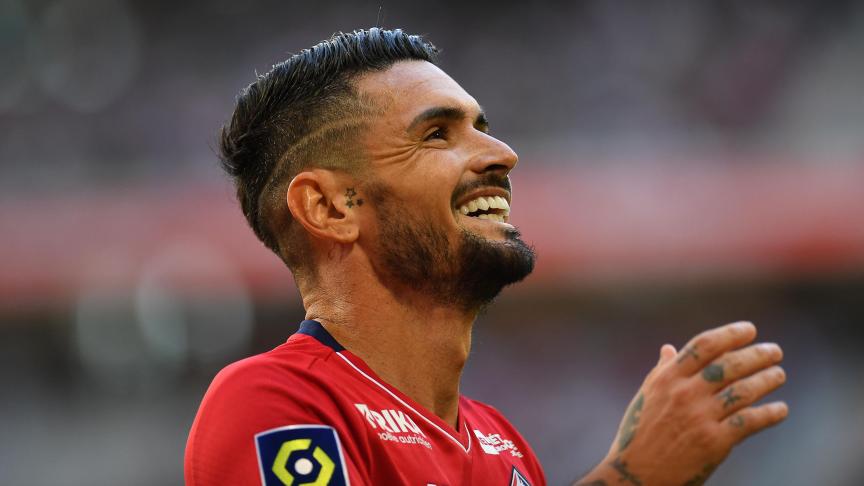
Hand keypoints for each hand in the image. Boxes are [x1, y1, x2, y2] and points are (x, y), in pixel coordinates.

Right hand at [577, 321, 787, 485]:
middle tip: (775, 351)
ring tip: (779, 374)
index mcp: (667, 379)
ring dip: (767, 380)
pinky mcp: (714, 442)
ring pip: (744, 391)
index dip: (730, 334)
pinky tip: (781, 409)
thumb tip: (668, 348)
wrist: (636, 475)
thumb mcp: (646, 396)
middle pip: (729, 365)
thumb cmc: (639, 433)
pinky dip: (770, 414)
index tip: (750, 330)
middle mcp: (684, 394)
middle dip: (757, 355)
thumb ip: (661, 371)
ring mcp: (700, 418)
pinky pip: (749, 422)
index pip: (704, 346)